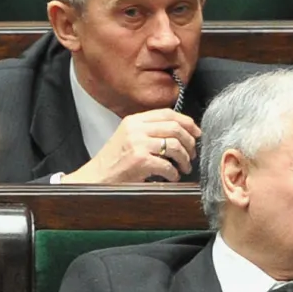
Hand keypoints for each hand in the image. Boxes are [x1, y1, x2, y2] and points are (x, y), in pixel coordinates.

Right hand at [68, 110, 200, 183]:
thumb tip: (180, 132)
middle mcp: (136, 128)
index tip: (196, 133)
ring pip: (175, 146)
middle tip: (192, 155)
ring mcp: (138, 144)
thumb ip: (148, 130)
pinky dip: (174, 173)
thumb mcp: (128, 136)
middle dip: (190, 143)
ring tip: (184, 168)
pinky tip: (172, 177)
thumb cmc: (114, 161)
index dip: (187, 122)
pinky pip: (168, 165)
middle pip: (175, 128)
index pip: (167, 113)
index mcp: (134, 120)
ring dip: (185, 159)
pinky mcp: (140, 160)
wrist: (96, 177)